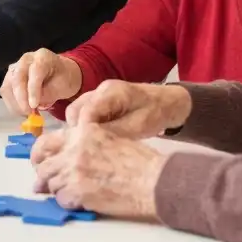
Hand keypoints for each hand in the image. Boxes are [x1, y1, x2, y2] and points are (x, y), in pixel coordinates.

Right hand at [0, 48, 82, 115]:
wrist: (60, 74)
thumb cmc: (63, 79)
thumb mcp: (63, 86)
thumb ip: (48, 93)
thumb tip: (32, 105)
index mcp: (43, 57)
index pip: (35, 71)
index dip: (33, 89)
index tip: (34, 106)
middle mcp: (26, 59)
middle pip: (17, 78)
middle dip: (21, 99)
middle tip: (29, 113)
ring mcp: (15, 67)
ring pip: (8, 86)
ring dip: (15, 103)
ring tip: (27, 113)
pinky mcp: (9, 77)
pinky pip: (6, 92)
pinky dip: (12, 104)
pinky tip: (22, 110)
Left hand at [30, 123, 167, 220]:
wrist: (153, 181)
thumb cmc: (140, 162)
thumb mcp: (111, 138)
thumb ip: (87, 142)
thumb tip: (69, 154)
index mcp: (82, 133)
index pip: (47, 141)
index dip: (39, 154)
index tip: (38, 161)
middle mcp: (74, 150)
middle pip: (44, 166)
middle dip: (43, 176)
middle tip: (43, 184)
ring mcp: (74, 172)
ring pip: (51, 184)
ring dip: (58, 190)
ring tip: (70, 193)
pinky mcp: (79, 192)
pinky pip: (61, 200)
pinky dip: (67, 202)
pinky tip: (79, 201)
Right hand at [66, 81, 190, 138]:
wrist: (166, 102)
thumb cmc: (156, 113)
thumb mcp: (139, 126)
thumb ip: (114, 132)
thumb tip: (90, 144)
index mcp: (111, 92)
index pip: (85, 111)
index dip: (82, 132)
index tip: (87, 150)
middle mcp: (99, 90)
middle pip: (75, 111)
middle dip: (78, 132)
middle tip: (90, 150)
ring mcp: (96, 95)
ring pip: (76, 113)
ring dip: (81, 130)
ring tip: (93, 146)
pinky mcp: (97, 102)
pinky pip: (83, 115)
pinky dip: (86, 127)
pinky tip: (96, 139)